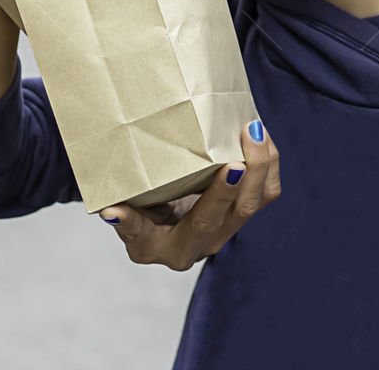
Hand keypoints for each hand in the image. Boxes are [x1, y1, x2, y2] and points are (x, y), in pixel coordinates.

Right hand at [98, 122, 279, 269]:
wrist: (161, 227)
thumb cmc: (141, 221)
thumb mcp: (129, 226)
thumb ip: (125, 220)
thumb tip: (109, 210)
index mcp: (180, 248)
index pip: (202, 224)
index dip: (217, 197)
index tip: (229, 168)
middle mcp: (210, 241)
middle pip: (239, 210)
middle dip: (250, 172)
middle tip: (249, 137)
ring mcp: (230, 227)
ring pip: (259, 200)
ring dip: (264, 164)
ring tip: (256, 130)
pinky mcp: (243, 210)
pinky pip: (267, 190)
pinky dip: (269, 162)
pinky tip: (260, 136)